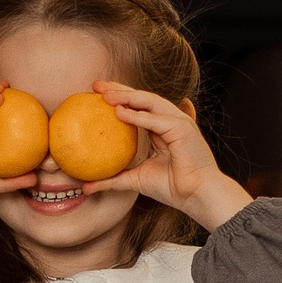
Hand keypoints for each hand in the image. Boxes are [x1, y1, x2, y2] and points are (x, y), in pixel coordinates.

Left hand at [83, 82, 251, 229]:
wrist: (196, 197)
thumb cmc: (172, 188)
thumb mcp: (135, 180)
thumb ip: (112, 180)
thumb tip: (86, 187)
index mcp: (161, 129)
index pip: (138, 106)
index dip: (118, 97)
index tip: (95, 94)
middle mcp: (171, 121)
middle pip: (142, 98)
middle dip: (118, 89)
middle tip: (95, 86)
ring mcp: (178, 123)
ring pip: (149, 102)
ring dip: (126, 96)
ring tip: (104, 95)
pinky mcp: (183, 129)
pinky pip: (156, 120)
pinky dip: (137, 116)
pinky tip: (119, 112)